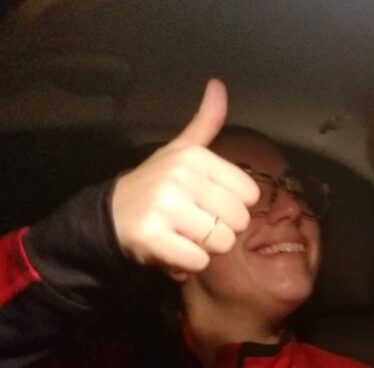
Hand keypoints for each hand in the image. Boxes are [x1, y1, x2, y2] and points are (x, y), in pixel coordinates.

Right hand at [112, 78, 258, 279]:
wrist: (110, 214)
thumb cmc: (156, 184)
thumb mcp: (181, 149)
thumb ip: (205, 122)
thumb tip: (219, 85)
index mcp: (195, 157)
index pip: (249, 194)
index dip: (233, 206)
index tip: (208, 203)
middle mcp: (181, 177)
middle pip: (238, 221)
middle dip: (221, 230)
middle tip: (195, 223)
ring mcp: (166, 206)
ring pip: (221, 242)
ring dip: (206, 248)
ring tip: (184, 235)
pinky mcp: (153, 236)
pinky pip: (199, 261)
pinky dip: (189, 263)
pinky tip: (173, 250)